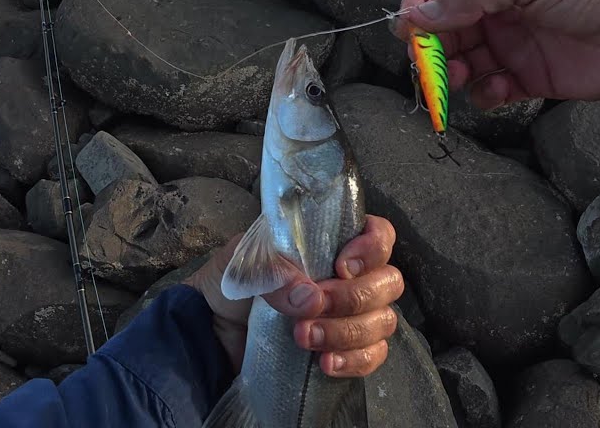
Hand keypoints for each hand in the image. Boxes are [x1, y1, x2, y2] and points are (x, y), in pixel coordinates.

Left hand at [184, 215, 403, 377]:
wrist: (211, 329)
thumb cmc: (231, 282)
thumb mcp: (243, 265)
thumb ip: (275, 273)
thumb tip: (310, 298)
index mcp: (331, 241)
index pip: (379, 234)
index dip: (372, 248)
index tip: (342, 266)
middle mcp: (349, 276)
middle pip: (388, 282)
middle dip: (352, 299)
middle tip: (313, 308)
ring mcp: (351, 315)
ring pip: (383, 321)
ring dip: (348, 332)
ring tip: (304, 337)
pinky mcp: (345, 349)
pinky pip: (373, 356)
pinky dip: (355, 360)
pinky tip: (326, 364)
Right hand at [397, 0, 599, 109]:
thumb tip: (418, 15)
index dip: (420, 7)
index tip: (405, 30)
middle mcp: (501, 13)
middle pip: (446, 31)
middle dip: (431, 48)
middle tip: (426, 64)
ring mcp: (515, 47)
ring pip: (464, 64)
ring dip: (453, 74)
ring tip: (460, 78)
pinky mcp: (531, 81)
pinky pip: (492, 92)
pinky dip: (485, 95)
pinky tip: (498, 90)